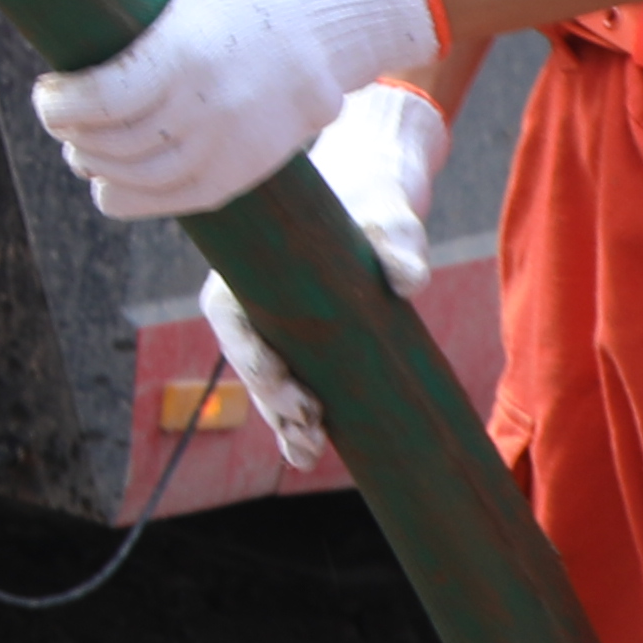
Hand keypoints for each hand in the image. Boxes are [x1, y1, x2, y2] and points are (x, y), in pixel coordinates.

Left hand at [28, 0, 445, 223]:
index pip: (104, 98)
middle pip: (117, 142)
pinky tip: (109, 188)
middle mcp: (214, 103)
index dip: (61, 106)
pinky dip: (136, 201)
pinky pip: (183, 200)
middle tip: (61, 116)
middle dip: (74, 134)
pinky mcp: (253, 165)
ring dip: (98, 169)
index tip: (47, 92)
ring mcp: (236, 141)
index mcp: (189, 48)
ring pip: (144, 178)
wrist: (344, 16)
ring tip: (81, 148)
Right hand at [198, 83, 444, 464]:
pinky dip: (296, 418)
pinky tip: (313, 447)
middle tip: (308, 425)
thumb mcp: (389, 214)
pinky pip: (291, 382)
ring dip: (282, 420)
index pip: (233, 321)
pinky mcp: (303, 340)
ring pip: (267, 381)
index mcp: (249, 268)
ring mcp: (276, 323)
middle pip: (250, 361)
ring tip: (309, 452)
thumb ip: (400, 242)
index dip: (255, 360)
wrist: (377, 190)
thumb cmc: (374, 197)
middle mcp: (252, 300)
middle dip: (272, 402)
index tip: (285, 385)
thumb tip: (409, 281)